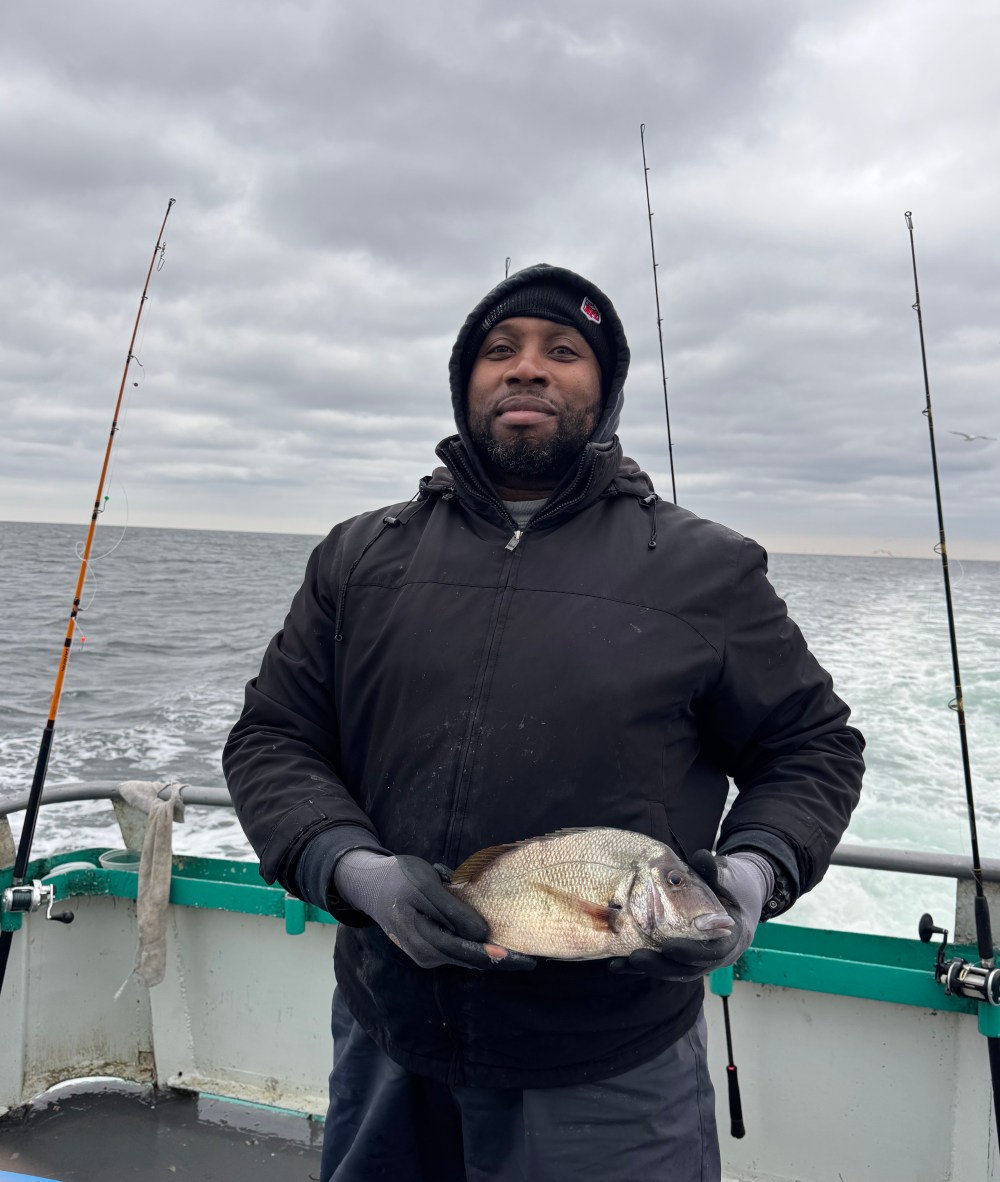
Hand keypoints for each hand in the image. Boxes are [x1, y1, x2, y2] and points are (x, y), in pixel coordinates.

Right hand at [334, 850, 535, 971]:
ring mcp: (426, 953)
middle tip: (530, 961)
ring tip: (515, 952)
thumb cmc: (399, 880)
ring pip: (463, 955)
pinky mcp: (427, 946)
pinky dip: (473, 944)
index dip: (499, 958)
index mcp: (426, 941)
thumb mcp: (426, 886)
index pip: (471, 954)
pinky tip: (488, 939)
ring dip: (486, 951)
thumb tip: (481, 934)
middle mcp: (427, 955)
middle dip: (499, 960)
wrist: (369, 885)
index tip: (526, 961)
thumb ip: (453, 911)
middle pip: (470, 960)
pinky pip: (456, 948)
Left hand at [608, 850, 772, 982]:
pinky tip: (618, 962)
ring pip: (672, 970)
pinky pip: (663, 963)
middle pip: (687, 969)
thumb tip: (701, 856)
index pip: (712, 953)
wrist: (740, 896)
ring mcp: (698, 958)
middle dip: (660, 965)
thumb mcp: (728, 876)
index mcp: (731, 938)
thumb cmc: (735, 886)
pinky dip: (642, 965)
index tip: (669, 947)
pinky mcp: (683, 954)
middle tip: (636, 957)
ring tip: (618, 965)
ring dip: (646, 969)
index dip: (691, 952)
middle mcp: (714, 954)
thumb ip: (714, 870)